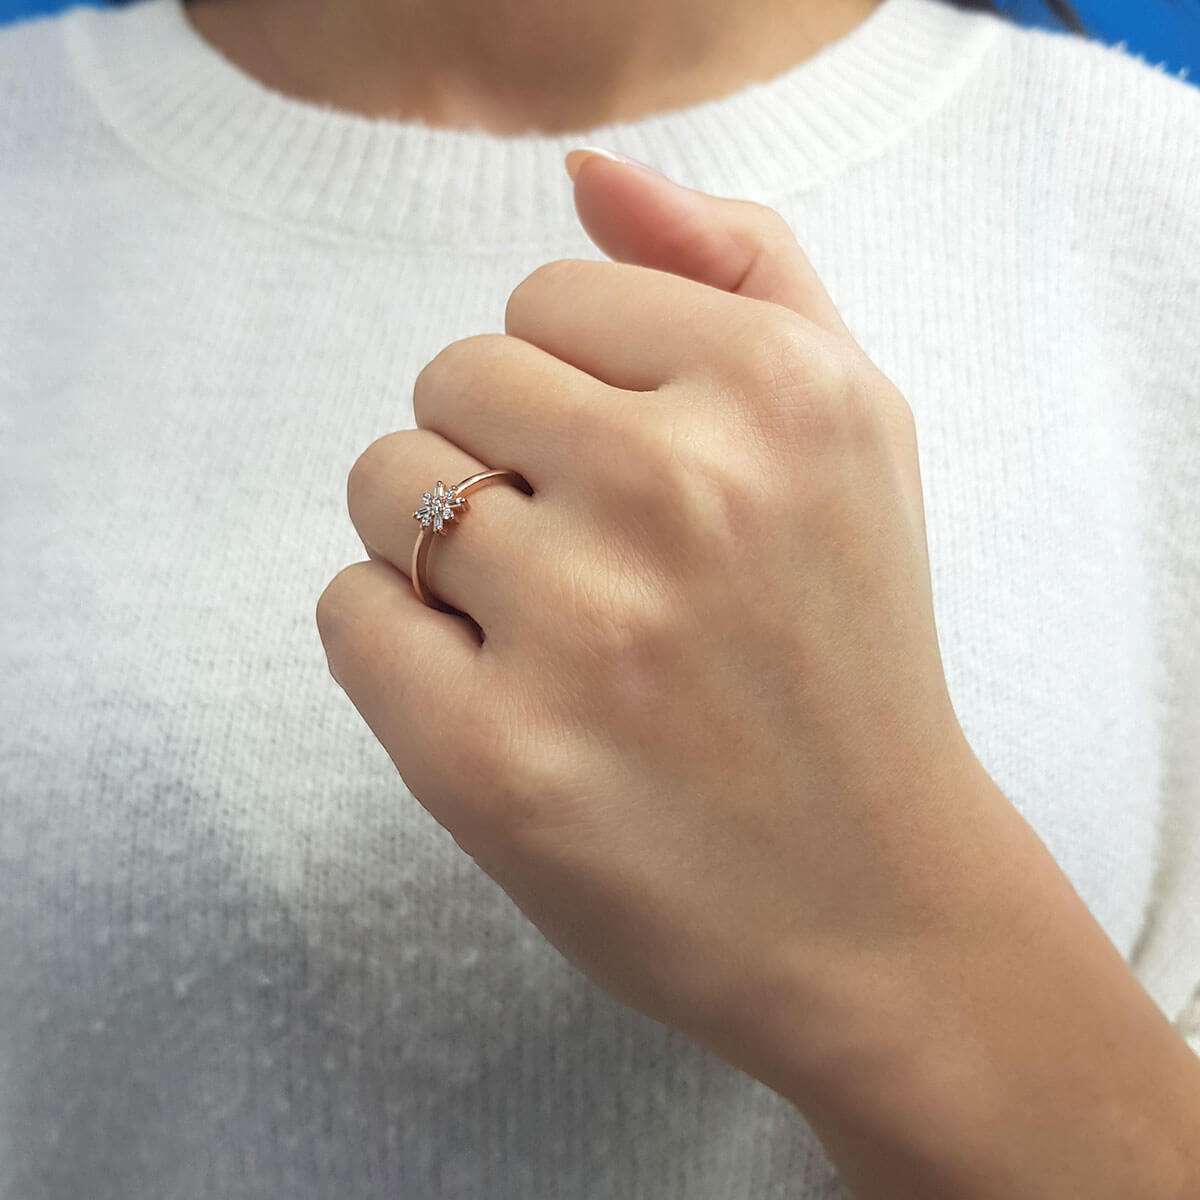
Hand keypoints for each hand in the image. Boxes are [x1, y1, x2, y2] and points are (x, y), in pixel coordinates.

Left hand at [315, 150, 1036, 1104]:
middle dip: (499, 458)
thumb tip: (586, 176)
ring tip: (544, 631)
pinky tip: (494, 696)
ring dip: (438, 548)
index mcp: (781, 391)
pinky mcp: (490, 760)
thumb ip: (740, 266)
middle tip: (588, 563)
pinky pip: (350, 612)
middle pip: (451, 378)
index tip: (629, 478)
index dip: (573, 392)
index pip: (546, 300)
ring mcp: (582, 631)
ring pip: (386, 487)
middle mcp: (683, 490)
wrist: (871, 902)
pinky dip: (397, 643)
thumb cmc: (851, 654)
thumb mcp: (856, 429)